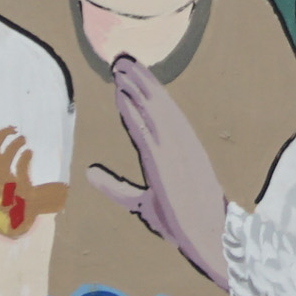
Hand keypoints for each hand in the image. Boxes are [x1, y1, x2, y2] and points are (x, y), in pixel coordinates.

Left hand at [85, 56, 230, 288]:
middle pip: (157, 104)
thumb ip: (114, 186)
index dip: (145, 92)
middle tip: (121, 59)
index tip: (129, 76)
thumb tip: (89, 173)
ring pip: (152, 109)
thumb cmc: (180, 222)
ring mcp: (174, 150)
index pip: (161, 114)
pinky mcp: (165, 159)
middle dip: (139, 80)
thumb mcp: (139, 202)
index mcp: (181, 150)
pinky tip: (120, 94)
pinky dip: (132, 110)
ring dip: (135, 86)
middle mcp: (179, 143)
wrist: (206, 235)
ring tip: (119, 67)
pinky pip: (145, 127)